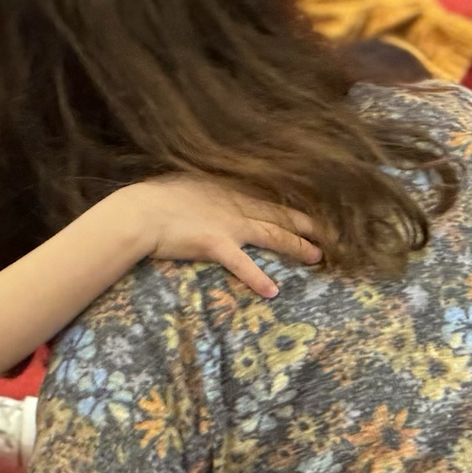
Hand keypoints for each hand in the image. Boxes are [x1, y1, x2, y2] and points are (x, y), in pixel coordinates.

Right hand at [110, 175, 323, 297]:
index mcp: (231, 190)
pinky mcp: (214, 244)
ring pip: (272, 235)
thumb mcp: (189, 181)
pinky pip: (241, 264)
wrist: (140, 212)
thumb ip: (210, 187)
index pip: (271, 196)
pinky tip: (273, 291)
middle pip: (280, 215)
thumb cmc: (157, 196)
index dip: (295, 204)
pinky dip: (257, 278)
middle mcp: (236, 206)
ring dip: (296, 247)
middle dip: (308, 224)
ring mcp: (228, 225)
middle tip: (332, 233)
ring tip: (316, 257)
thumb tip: (216, 189)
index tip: (315, 210)